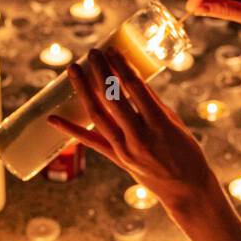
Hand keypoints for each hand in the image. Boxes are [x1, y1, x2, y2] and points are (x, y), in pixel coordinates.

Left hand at [47, 48, 219, 214]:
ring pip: (97, 116)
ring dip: (82, 91)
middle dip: (100, 72)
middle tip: (92, 53)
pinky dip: (70, 129)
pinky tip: (53, 118)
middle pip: (112, 98)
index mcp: (158, 124)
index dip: (121, 66)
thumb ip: (153, 101)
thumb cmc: (187, 152)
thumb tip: (133, 77)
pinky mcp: (117, 159)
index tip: (112, 50)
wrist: (186, 190)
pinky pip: (90, 142)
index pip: (134, 88)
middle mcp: (139, 137)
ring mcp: (125, 150)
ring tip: (72, 70)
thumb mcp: (174, 123)